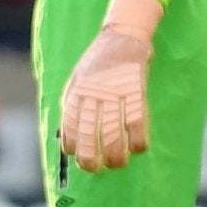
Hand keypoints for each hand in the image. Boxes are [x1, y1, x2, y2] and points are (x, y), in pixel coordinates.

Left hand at [59, 0, 161, 171]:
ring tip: (118, 164)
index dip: (72, 145)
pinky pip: (137, 121)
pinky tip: (139, 148)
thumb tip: (67, 135)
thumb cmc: (97, 63)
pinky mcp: (136, 90)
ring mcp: (114, 93)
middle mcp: (92, 94)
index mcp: (76, 92)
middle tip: (96, 169)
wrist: (122, 37)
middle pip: (89, 134)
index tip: (77, 157)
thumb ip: (72, 104)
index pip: (69, 126)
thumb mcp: (76, 80)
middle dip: (91, 158)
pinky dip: (138, 139)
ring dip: (116, 154)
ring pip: (113, 132)